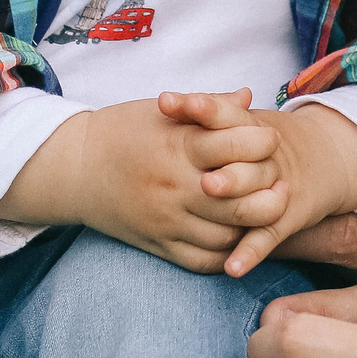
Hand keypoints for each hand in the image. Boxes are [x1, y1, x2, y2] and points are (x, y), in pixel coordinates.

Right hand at [0, 92, 288, 272]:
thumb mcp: (162, 110)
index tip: (269, 141)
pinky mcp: (159, 245)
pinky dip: (228, 253)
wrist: (75, 168)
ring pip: (228, 236)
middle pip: (241, 202)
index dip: (262, 143)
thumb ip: (208, 105)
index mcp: (178, 147)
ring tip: (265, 212)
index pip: (236, 148)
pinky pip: (204, 260)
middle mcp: (175, 187)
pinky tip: (237, 237)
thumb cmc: (122, 131)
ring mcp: (167, 221)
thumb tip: (248, 97)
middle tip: (280, 186)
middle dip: (270, 195)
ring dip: (253, 228)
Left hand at [157, 91, 356, 276]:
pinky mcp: (285, 218)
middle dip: (226, 170)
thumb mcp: (238, 122)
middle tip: (205, 180)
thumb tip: (164, 101)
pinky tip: (232, 269)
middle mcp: (265, 156)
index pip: (224, 113)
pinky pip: (267, 237)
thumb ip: (204, 112)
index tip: (167, 102)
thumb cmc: (257, 141)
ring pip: (257, 198)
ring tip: (212, 204)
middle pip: (245, 160)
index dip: (199, 107)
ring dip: (235, 203)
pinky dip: (251, 253)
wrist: (319, 158)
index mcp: (249, 127)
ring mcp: (277, 187)